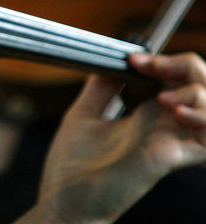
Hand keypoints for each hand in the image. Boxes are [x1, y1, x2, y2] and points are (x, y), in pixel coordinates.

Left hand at [19, 52, 205, 223]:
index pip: (177, 76)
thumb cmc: (74, 165)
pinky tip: (176, 114)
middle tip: (151, 66)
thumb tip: (108, 57)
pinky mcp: (170, 158)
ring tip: (165, 98)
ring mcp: (171, 141)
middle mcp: (164, 125)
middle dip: (185, 65)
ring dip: (197, 93)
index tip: (134, 59)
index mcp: (145, 112)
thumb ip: (101, 87)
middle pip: (202, 84)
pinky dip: (202, 120)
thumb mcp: (84, 114)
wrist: (66, 201)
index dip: (164, 60)